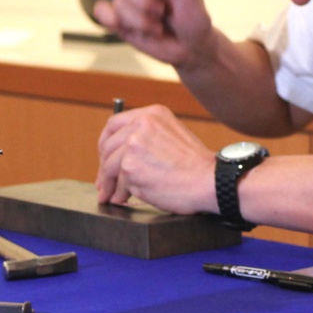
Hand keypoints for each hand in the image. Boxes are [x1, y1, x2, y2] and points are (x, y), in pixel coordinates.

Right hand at [94, 0, 213, 69]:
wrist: (190, 47)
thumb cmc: (192, 18)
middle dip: (143, 0)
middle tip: (162, 10)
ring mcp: (126, 2)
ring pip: (118, 3)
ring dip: (140, 20)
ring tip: (158, 27)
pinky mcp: (118, 21)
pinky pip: (102, 13)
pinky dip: (112, 20)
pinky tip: (128, 27)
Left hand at [96, 104, 216, 214]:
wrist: (208, 180)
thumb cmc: (195, 165)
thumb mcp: (172, 136)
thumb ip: (147, 138)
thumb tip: (120, 156)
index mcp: (153, 114)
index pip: (115, 124)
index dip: (106, 143)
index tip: (105, 157)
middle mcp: (142, 124)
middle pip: (108, 145)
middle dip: (104, 166)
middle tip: (104, 181)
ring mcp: (134, 143)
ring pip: (109, 165)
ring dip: (109, 183)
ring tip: (113, 194)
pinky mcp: (130, 165)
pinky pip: (117, 182)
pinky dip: (118, 193)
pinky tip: (123, 198)